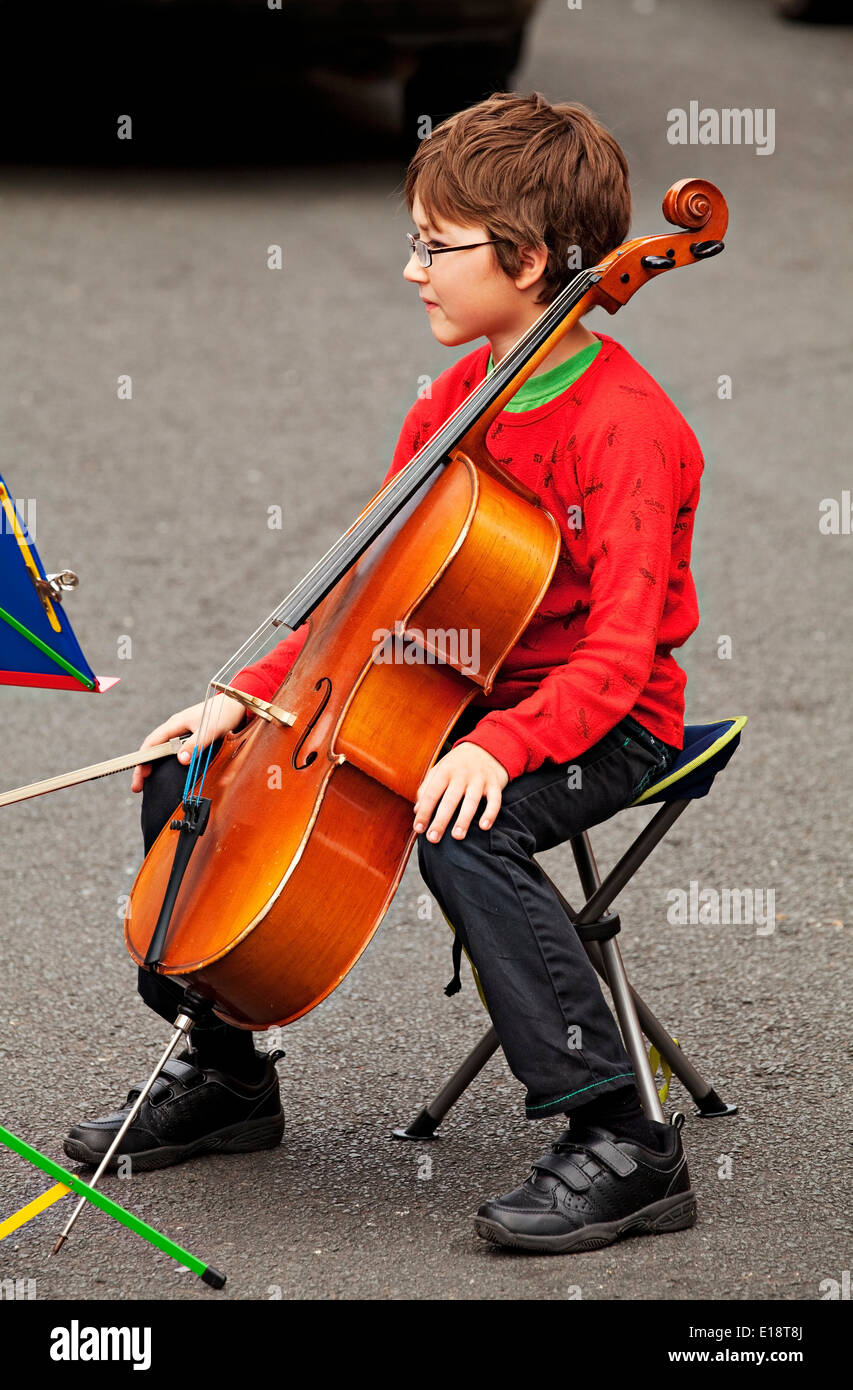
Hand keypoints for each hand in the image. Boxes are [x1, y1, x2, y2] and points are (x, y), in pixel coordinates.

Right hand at [130, 693, 246, 792]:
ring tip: (147, 781)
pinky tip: (166, 770)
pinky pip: (173, 749)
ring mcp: (182, 731)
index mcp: (175, 724)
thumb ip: (195, 745)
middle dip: (143, 767)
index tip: (139, 776)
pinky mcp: (191, 735)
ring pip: (162, 749)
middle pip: (153, 748)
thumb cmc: (223, 714)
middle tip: (138, 787)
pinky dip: (165, 761)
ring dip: (153, 765)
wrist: (236, 704)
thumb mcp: (209, 731)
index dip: (142, 760)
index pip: (151, 743)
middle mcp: (175, 728)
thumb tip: (181, 760)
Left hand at [413, 742, 508, 842]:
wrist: (487, 746)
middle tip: (433, 838)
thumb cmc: (458, 763)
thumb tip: (416, 810)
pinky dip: (490, 813)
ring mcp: (479, 779)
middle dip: (441, 820)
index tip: (418, 828)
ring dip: (464, 819)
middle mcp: (462, 774)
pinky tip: (484, 826)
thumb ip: (427, 788)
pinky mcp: (495, 783)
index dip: (424, 811)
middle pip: (449, 800)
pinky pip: (495, 800)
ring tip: (457, 836)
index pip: (431, 794)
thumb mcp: (440, 769)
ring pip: (471, 801)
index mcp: (445, 771)